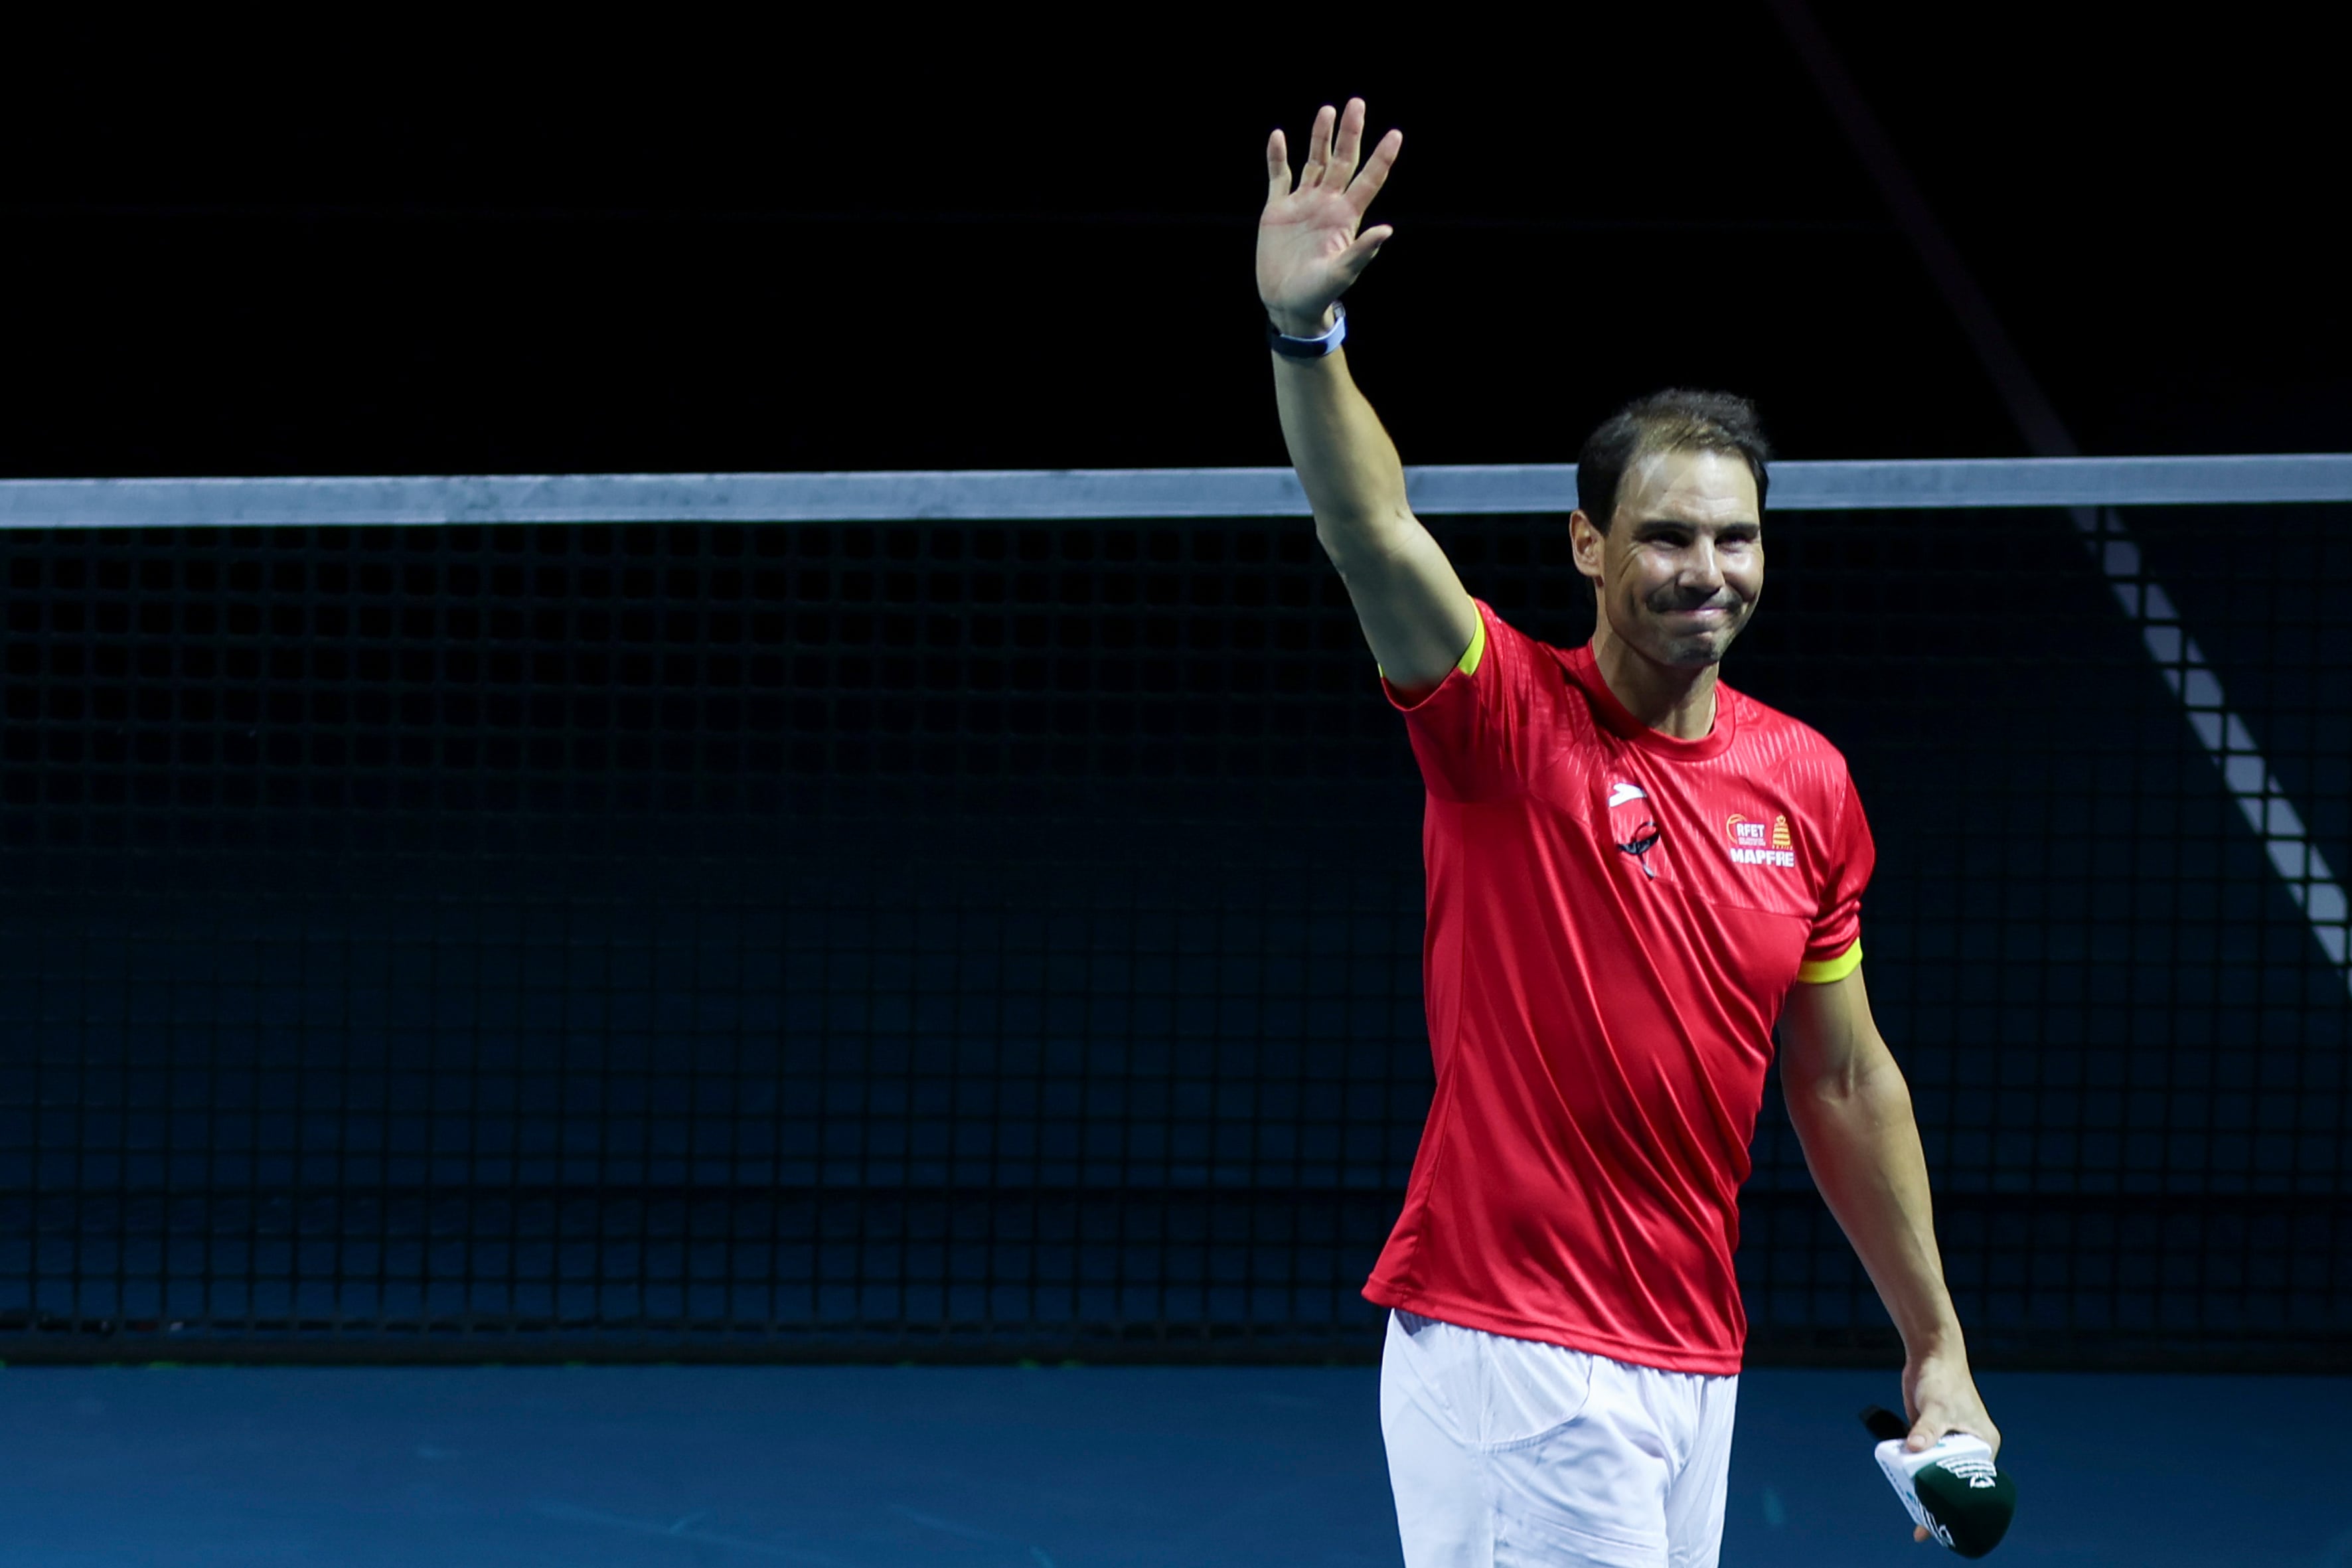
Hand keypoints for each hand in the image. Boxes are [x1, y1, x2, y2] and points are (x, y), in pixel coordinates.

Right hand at [1257, 98, 1400, 338]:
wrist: (1287, 303)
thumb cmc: (1318, 293)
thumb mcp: (1342, 273)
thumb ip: (1362, 251)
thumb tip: (1387, 230)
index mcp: (1346, 216)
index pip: (1368, 180)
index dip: (1381, 157)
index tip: (1395, 134)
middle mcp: (1327, 204)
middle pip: (1342, 161)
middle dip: (1350, 133)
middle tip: (1357, 103)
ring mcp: (1303, 204)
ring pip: (1314, 162)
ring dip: (1320, 137)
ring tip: (1327, 110)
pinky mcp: (1278, 209)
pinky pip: (1278, 177)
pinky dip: (1277, 157)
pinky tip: (1278, 136)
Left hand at [1900, 1349, 1999, 1541]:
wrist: (1929, 1353)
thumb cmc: (1942, 1378)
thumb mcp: (1936, 1406)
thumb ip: (1926, 1428)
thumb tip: (1913, 1448)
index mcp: (1983, 1445)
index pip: (1976, 1485)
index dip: (1963, 1508)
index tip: (1949, 1527)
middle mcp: (1969, 1446)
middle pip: (1956, 1483)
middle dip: (1941, 1504)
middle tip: (1923, 1527)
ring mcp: (1950, 1441)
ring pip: (1938, 1473)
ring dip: (1926, 1488)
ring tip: (1912, 1512)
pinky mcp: (1932, 1435)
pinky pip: (1924, 1460)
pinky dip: (1915, 1472)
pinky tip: (1903, 1486)